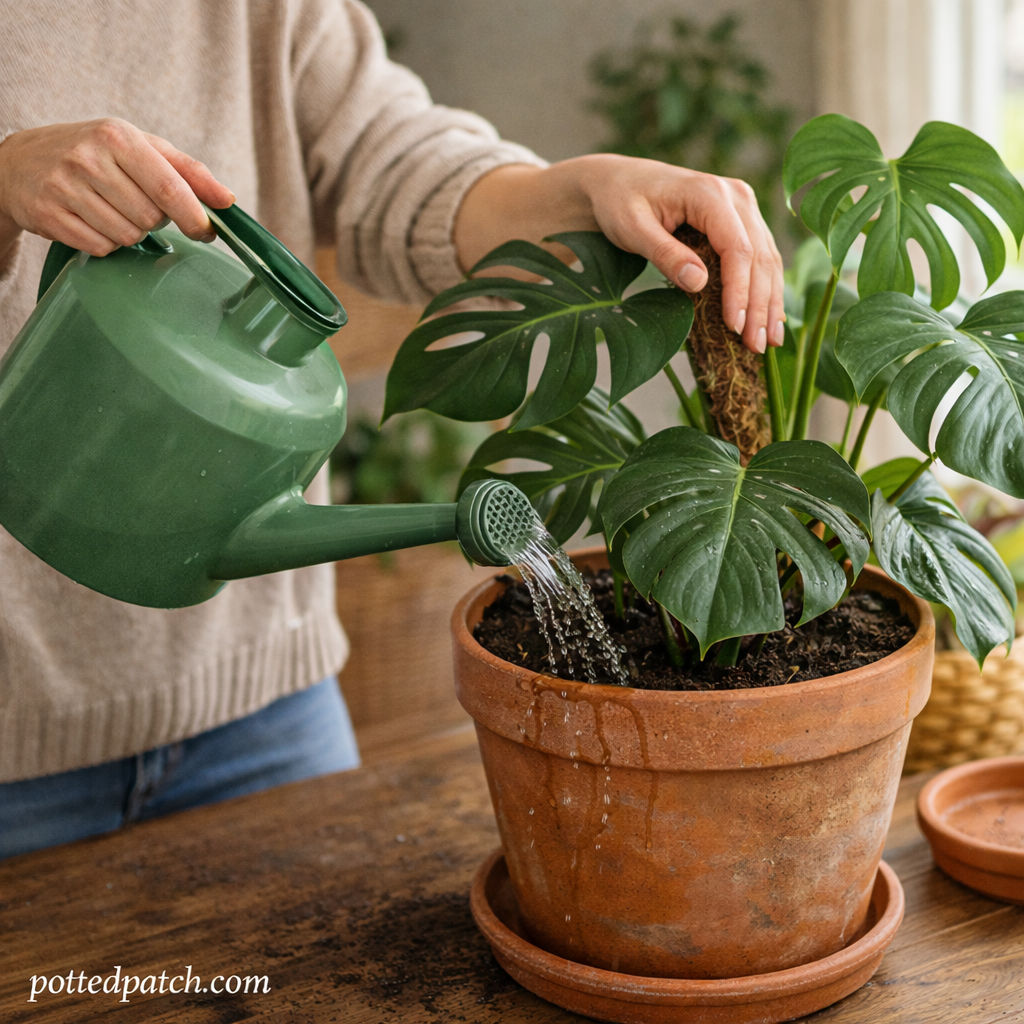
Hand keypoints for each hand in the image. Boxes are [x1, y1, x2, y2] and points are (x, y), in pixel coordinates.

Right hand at [0, 119, 235, 261]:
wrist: (21, 161)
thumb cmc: (96, 153)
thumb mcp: (142, 147)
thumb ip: (189, 172)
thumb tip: (227, 200)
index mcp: (117, 137)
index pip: (169, 188)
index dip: (194, 217)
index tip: (207, 231)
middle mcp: (88, 159)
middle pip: (151, 218)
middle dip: (155, 220)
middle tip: (136, 204)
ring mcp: (64, 187)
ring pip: (127, 237)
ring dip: (130, 232)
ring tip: (111, 209)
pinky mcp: (48, 215)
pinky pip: (100, 248)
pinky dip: (105, 243)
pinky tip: (91, 221)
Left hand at [455, 155, 784, 354]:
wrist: (596, 186)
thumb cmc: (606, 203)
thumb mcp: (627, 228)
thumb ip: (664, 254)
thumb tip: (700, 284)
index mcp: (707, 192)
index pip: (738, 245)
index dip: (743, 290)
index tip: (740, 329)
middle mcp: (729, 196)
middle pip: (758, 255)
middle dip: (759, 304)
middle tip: (757, 350)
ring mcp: (733, 209)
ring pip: (762, 260)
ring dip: (766, 303)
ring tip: (767, 345)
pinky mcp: (729, 226)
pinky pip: (752, 261)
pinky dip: (758, 293)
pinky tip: (761, 324)